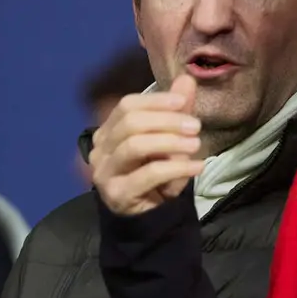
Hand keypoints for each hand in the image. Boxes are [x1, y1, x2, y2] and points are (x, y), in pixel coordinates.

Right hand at [90, 75, 203, 215]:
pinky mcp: (117, 194)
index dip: (155, 100)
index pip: (126, 105)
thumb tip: (188, 79)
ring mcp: (104, 172)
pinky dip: (176, 167)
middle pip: (130, 122)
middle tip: (196, 126)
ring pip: (135, 146)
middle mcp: (100, 150)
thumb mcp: (170, 140)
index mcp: (109, 131)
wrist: (149, 218)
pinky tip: (196, 166)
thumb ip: (176, 111)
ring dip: (170, 141)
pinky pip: (148, 174)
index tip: (183, 101)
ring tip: (196, 144)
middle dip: (166, 120)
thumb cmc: (157, 176)